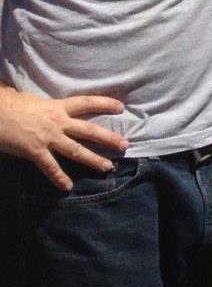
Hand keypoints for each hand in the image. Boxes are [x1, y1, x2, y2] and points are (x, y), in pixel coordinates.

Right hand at [0, 87, 128, 191]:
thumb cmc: (9, 104)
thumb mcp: (32, 100)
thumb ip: (44, 106)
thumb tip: (46, 106)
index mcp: (58, 107)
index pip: (87, 102)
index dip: (105, 103)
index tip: (121, 107)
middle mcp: (58, 122)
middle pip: (89, 130)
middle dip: (109, 138)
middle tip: (125, 145)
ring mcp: (48, 138)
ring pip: (76, 150)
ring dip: (93, 160)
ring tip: (108, 167)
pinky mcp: (35, 151)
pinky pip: (50, 167)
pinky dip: (58, 177)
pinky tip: (67, 187)